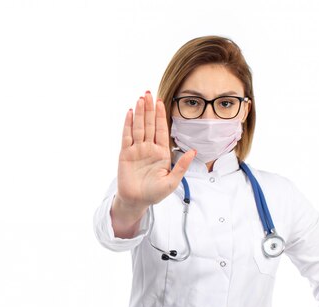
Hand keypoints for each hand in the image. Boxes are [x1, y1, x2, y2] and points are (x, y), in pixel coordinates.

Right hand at [117, 91, 196, 209]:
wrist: (137, 201)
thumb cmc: (154, 193)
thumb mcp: (172, 181)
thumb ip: (181, 166)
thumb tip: (193, 151)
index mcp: (161, 153)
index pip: (162, 130)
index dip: (161, 116)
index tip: (161, 102)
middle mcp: (149, 148)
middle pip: (149, 125)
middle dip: (150, 109)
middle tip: (149, 93)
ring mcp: (137, 150)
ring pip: (139, 127)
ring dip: (140, 113)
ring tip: (141, 98)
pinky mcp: (125, 154)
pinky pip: (127, 136)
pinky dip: (128, 124)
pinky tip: (130, 113)